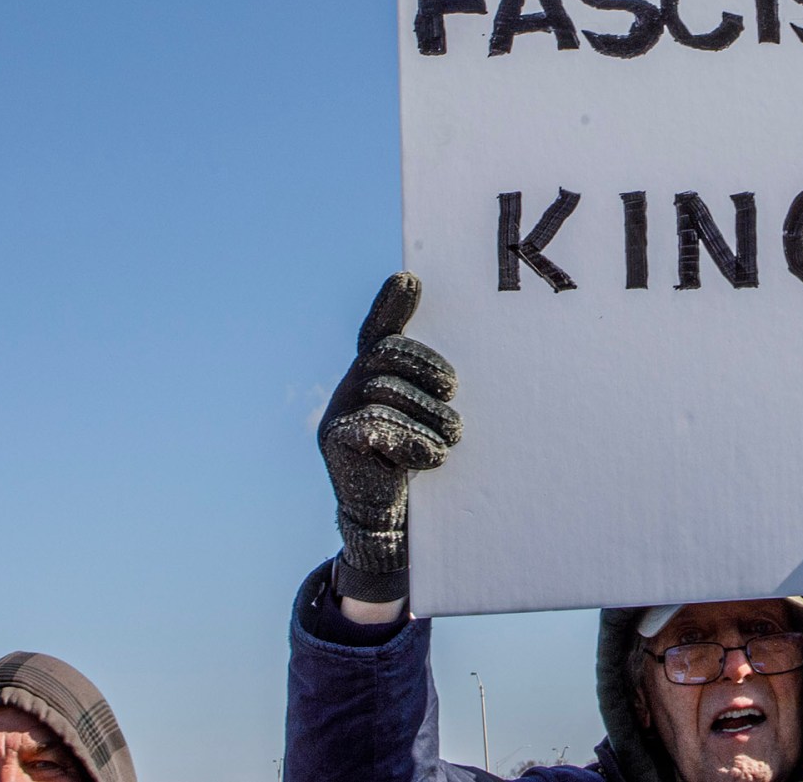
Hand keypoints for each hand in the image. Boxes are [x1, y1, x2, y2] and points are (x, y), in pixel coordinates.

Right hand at [317, 272, 461, 602]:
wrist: (387, 521)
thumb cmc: (418, 460)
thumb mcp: (429, 419)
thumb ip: (436, 388)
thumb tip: (467, 371)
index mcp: (371, 371)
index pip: (379, 329)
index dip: (390, 304)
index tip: (410, 280)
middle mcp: (349, 384)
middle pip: (388, 353)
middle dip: (428, 368)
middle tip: (455, 394)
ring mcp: (336, 412)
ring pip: (387, 391)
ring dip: (429, 416)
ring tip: (451, 439)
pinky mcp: (336, 442)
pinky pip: (377, 426)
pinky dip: (413, 442)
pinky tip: (432, 459)